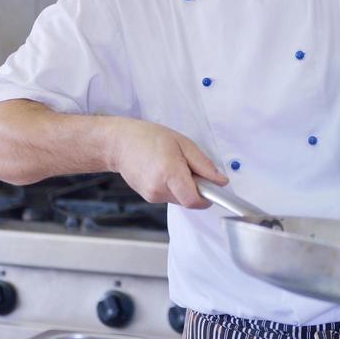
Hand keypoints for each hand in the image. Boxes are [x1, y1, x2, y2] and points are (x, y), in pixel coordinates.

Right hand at [108, 119, 228, 207]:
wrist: (119, 143)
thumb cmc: (148, 138)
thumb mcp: (183, 143)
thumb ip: (204, 165)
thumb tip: (220, 181)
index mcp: (169, 173)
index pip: (194, 200)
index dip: (208, 197)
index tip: (213, 189)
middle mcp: (159, 188)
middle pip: (189, 200)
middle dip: (196, 187)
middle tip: (189, 167)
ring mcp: (152, 195)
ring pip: (180, 199)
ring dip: (184, 186)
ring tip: (173, 166)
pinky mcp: (149, 198)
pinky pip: (170, 197)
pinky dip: (174, 187)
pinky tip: (164, 171)